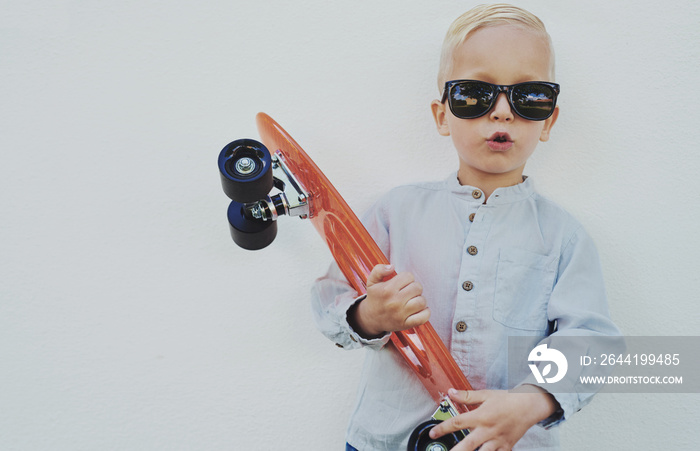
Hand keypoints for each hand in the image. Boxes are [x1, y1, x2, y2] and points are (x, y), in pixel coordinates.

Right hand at [347, 264, 429, 337]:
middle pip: (417, 287)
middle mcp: (394, 302)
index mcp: (387, 290)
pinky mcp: (406, 324)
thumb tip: (392, 266)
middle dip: (414, 288)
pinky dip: (425, 312)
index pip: (408, 276)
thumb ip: (379, 270)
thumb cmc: (375, 298)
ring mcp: (401, 314)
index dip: (407, 278)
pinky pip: (423, 317)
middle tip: (408, 291)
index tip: (402, 283)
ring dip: (420, 299)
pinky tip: (419, 309)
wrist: (371, 318)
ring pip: (422, 301)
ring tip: (413, 300)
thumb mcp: (372, 281)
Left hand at [429, 387, 558, 450]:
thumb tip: (451, 392)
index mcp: (481, 416)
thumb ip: (467, 396)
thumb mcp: (486, 395)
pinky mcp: (506, 447)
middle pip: (468, 444)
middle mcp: (488, 430)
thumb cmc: (507, 400)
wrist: (529, 406)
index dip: (443, 428)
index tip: (432, 433)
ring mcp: (497, 440)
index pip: (458, 422)